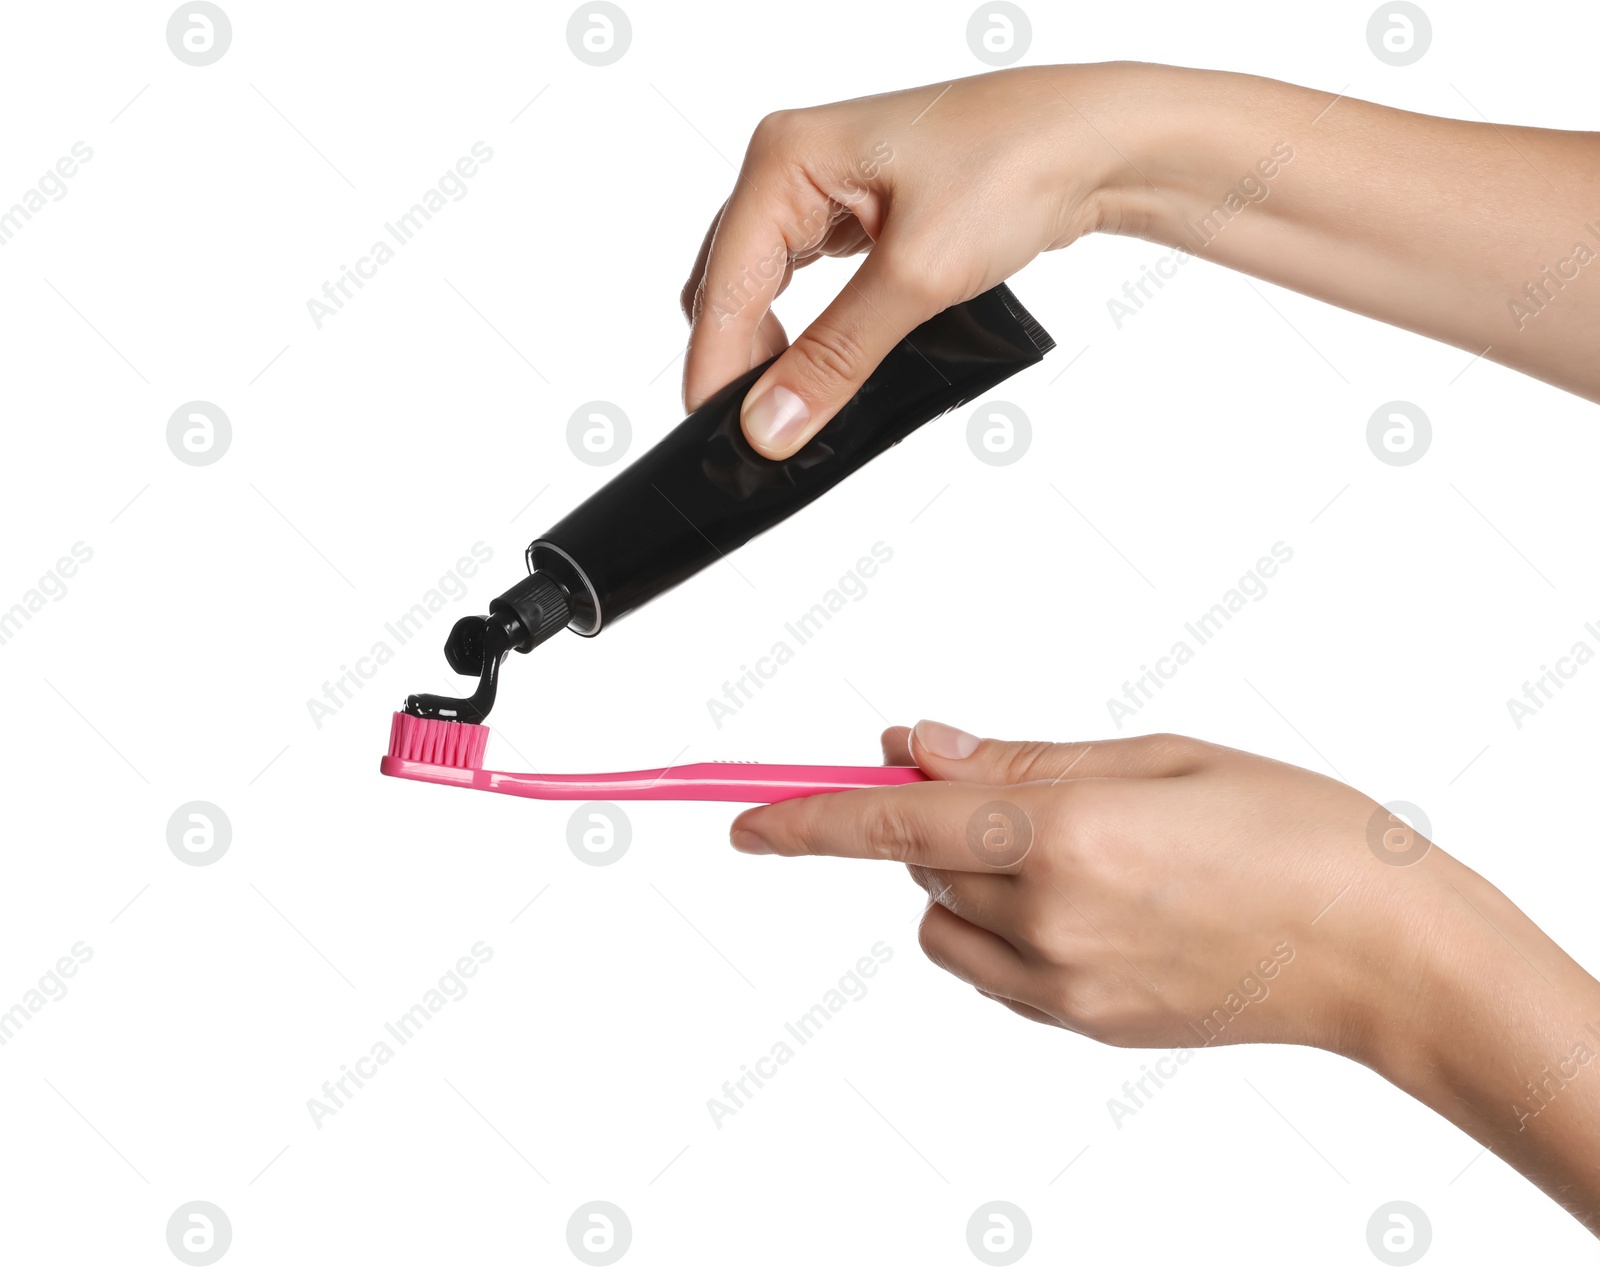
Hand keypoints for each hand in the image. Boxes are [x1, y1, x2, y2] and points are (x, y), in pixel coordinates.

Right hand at [678, 66, 1124, 458]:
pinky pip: (801, 278)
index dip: (717, 369)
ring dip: (772, 345)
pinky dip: (805, 326)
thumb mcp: (917, 277)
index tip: (718, 440)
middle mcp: (791, 164)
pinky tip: (824, 360)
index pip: (724, 285)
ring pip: (761, 284)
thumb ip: (835, 357)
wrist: (1092, 142)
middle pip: (730, 285)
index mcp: (786, 158)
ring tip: (796, 405)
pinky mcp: (854, 208)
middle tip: (765, 433)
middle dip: (740, 360)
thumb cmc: (1015, 166)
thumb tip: (770, 424)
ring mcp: (822, 184)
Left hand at [727, 721, 1599, 1230]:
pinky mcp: (1083, 1026)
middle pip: (917, 869)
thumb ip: (1022, 757)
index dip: (805, 819)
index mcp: (1064, 834)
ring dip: (961, 880)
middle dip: (928, 819)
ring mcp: (1063, 985)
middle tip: (991, 782)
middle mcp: (1048, 918)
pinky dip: (1001, 927)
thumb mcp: (1158, 757)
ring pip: (945, 925)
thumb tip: (919, 745)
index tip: (741, 817)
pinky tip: (1084, 900)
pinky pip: (993, 970)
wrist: (1384, 953)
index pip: (891, 827)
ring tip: (1064, 848)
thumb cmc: (1294, 832)